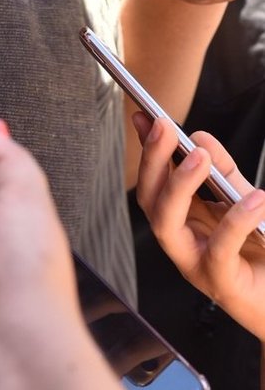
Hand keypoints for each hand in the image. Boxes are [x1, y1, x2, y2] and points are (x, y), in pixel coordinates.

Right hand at [135, 112, 264, 340]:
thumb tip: (200, 137)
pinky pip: (219, 249)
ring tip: (200, 157)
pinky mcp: (220, 283)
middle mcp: (181, 240)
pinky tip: (255, 199)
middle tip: (165, 128)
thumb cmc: (261, 252)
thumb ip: (223, 172)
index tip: (144, 114)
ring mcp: (195, 264)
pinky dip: (235, 220)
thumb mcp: (244, 201)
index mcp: (183, 219)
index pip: (154, 179)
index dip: (146, 147)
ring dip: (178, 185)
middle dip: (153, 160)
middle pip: (149, 198)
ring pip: (166, 223)